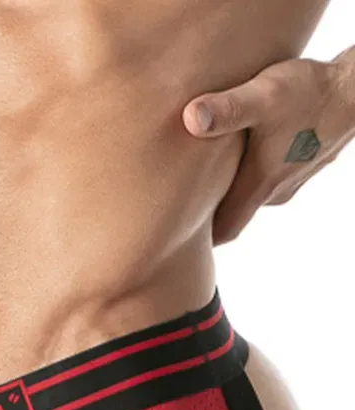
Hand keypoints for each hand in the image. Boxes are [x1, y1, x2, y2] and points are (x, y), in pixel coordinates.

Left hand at [182, 57, 354, 244]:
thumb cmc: (310, 92)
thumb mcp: (264, 94)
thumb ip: (227, 108)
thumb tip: (190, 118)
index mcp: (261, 184)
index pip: (224, 230)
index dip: (201, 239)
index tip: (177, 235)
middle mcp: (275, 191)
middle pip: (233, 216)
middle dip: (208, 215)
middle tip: (176, 206)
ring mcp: (289, 182)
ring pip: (249, 197)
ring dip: (228, 192)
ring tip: (198, 178)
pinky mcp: (297, 167)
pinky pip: (265, 182)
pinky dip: (247, 177)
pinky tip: (234, 156)